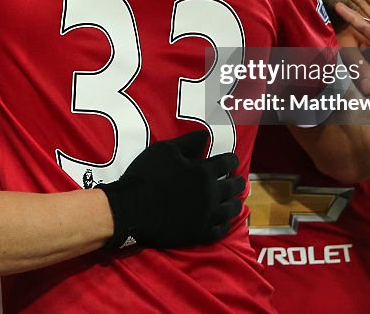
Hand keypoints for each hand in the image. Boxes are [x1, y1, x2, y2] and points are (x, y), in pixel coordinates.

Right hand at [99, 130, 243, 249]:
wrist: (131, 209)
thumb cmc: (146, 175)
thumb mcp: (165, 150)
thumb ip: (188, 142)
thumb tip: (206, 136)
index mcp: (204, 172)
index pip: (226, 163)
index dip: (231, 160)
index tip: (232, 160)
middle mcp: (210, 194)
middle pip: (232, 187)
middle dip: (237, 182)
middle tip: (238, 181)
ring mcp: (206, 216)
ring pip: (230, 210)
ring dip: (234, 203)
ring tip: (236, 201)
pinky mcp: (199, 233)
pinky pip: (219, 230)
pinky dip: (224, 225)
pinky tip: (224, 222)